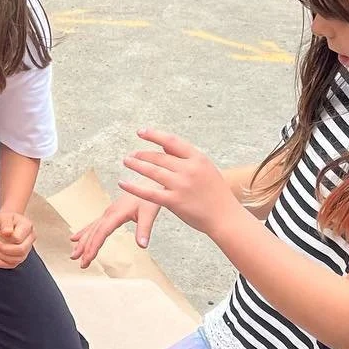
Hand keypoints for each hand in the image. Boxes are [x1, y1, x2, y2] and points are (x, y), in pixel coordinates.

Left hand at [0, 208, 34, 268]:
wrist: (8, 222)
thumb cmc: (6, 219)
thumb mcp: (3, 217)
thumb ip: (6, 224)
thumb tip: (6, 232)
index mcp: (27, 226)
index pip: (18, 238)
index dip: (7, 238)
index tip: (0, 234)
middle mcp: (30, 238)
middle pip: (21, 250)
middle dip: (5, 250)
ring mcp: (27, 248)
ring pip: (18, 259)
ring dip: (3, 257)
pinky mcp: (21, 255)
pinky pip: (13, 264)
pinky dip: (2, 264)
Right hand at [69, 194, 160, 268]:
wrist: (149, 183)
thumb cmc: (149, 197)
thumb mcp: (149, 213)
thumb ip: (144, 230)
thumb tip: (142, 245)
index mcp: (116, 214)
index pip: (101, 232)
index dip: (93, 246)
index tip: (88, 258)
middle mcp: (109, 213)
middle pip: (93, 232)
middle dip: (85, 248)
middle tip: (79, 262)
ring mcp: (108, 213)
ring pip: (91, 229)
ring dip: (82, 242)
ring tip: (74, 255)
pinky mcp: (109, 213)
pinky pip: (93, 224)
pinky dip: (84, 232)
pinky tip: (77, 238)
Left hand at [120, 130, 245, 236]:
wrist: (225, 217)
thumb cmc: (216, 194)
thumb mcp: (206, 169)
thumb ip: (186, 158)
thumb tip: (165, 147)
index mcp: (198, 159)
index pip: (172, 141)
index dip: (154, 135)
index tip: (141, 132)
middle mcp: (189, 169)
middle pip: (159, 157)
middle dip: (142, 154)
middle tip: (130, 155)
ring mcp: (181, 185)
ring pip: (152, 171)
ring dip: (136, 165)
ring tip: (126, 161)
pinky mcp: (174, 201)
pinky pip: (149, 193)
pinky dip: (134, 187)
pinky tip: (123, 183)